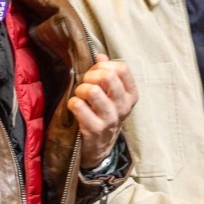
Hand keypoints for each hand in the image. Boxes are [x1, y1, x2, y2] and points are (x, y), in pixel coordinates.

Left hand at [67, 54, 137, 168]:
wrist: (99, 148)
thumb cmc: (104, 114)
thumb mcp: (112, 95)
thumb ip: (107, 73)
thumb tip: (100, 55)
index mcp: (130, 95)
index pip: (122, 68)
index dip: (104, 65)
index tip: (96, 72)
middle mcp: (123, 106)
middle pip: (107, 76)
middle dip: (90, 75)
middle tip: (85, 83)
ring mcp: (110, 119)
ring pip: (92, 90)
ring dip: (80, 89)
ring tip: (80, 96)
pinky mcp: (94, 129)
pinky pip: (78, 105)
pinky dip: (72, 102)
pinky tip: (74, 107)